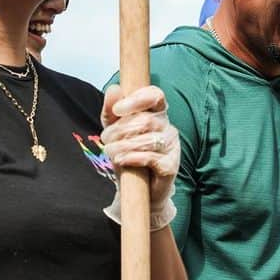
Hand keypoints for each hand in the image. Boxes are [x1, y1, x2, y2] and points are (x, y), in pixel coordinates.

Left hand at [100, 85, 179, 227]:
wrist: (138, 191)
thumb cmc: (128, 156)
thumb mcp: (114, 132)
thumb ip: (112, 111)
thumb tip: (114, 88)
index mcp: (157, 114)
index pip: (155, 95)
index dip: (137, 99)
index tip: (118, 109)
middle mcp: (168, 127)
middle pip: (144, 120)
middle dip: (119, 131)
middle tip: (106, 141)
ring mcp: (172, 146)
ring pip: (147, 139)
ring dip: (122, 146)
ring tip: (112, 153)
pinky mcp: (171, 165)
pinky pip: (151, 157)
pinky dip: (133, 158)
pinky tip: (123, 161)